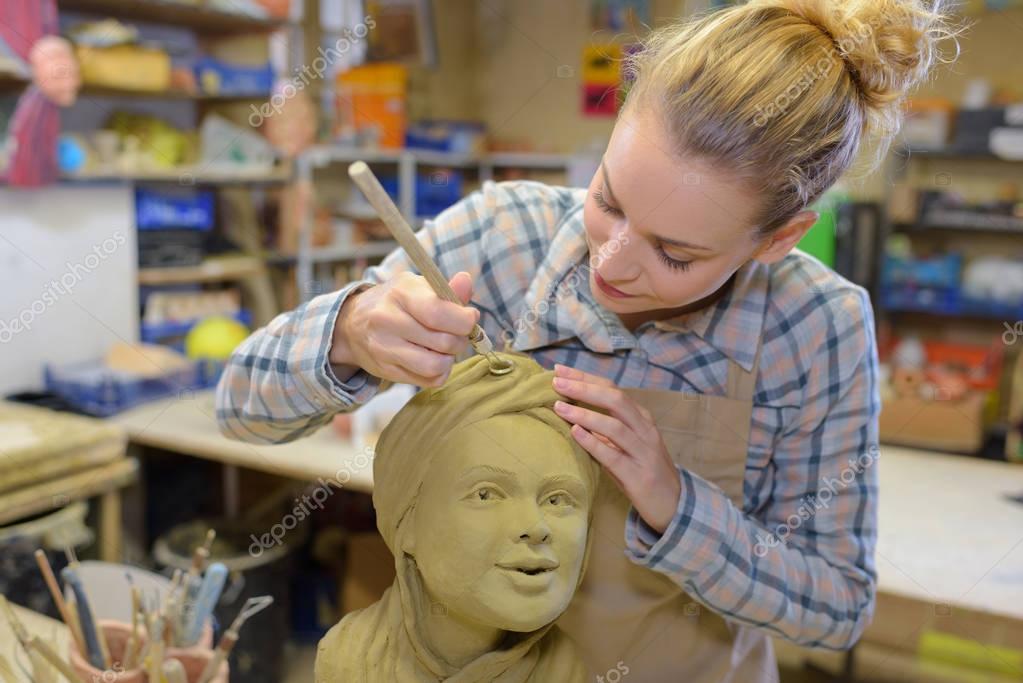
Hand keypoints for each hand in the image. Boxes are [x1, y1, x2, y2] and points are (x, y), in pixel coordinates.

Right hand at [330, 271, 478, 386]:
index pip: (437, 312)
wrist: (353, 324)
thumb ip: (447, 289)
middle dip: (461, 339)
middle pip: (443, 342)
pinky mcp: (386, 371)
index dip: (464, 320)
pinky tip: (432, 358)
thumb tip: (466, 281)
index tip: (471, 318)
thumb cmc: (396, 302)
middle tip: (458, 333)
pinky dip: (439, 372)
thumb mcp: (417, 287)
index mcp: (400, 293)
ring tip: (445, 348)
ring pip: (435, 366)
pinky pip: (428, 381)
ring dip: (449, 359)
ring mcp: (384, 349)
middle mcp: (387, 321)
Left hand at [551, 363, 681, 533]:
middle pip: (615, 400)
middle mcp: (645, 430)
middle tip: (557, 383)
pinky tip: (576, 433)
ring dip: (585, 414)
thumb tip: (570, 408)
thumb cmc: (643, 470)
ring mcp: (643, 452)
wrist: (673, 504)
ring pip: (615, 426)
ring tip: (559, 408)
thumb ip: (606, 427)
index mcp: (641, 418)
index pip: (612, 390)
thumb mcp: (627, 444)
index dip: (586, 378)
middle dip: (585, 388)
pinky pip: (614, 456)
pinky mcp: (638, 476)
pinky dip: (594, 442)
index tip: (560, 370)